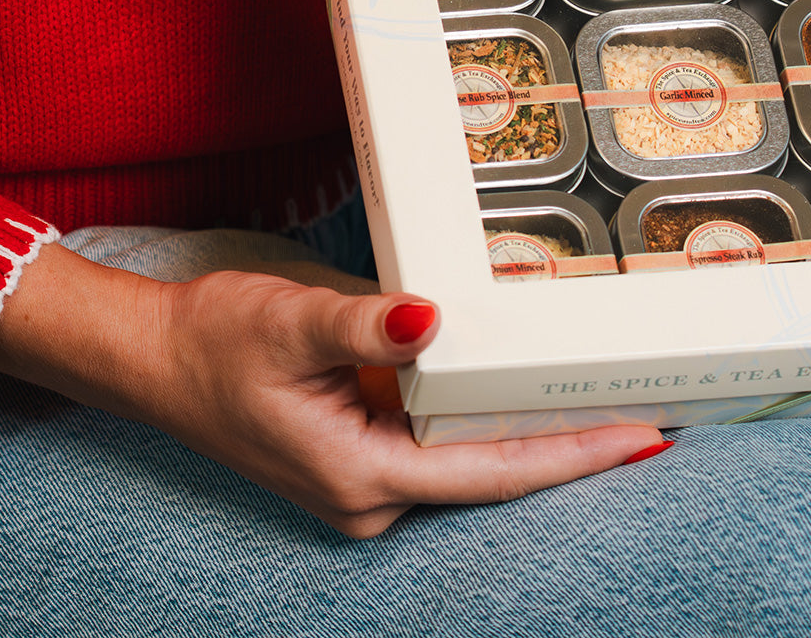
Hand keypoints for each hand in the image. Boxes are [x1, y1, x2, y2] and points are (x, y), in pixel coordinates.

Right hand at [153, 271, 664, 536]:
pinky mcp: (364, 451)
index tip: (639, 437)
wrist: (161, 356)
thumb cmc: (215, 343)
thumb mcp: (289, 322)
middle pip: (493, 473)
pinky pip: (443, 439)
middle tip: (649, 410)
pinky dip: (489, 415)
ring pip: (471, 458)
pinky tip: (527, 388)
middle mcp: (372, 492)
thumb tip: (429, 318)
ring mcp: (368, 476)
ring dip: (534, 429)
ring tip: (608, 397)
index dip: (571, 455)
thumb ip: (363, 326)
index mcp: (360, 474)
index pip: (491, 472)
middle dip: (570, 445)